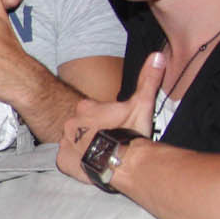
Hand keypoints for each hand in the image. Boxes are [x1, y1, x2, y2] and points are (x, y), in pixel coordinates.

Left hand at [56, 52, 164, 182]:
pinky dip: (76, 162)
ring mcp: (65, 142)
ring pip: (73, 142)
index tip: (115, 126)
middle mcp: (70, 122)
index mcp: (85, 107)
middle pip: (81, 126)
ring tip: (102, 154)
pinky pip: (67, 160)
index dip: (104, 119)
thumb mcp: (141, 104)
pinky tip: (91, 163)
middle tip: (109, 141)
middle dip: (92, 132)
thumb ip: (148, 79)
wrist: (121, 162)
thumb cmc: (130, 133)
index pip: (91, 110)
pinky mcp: (62, 160)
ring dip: (84, 147)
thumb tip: (157, 56)